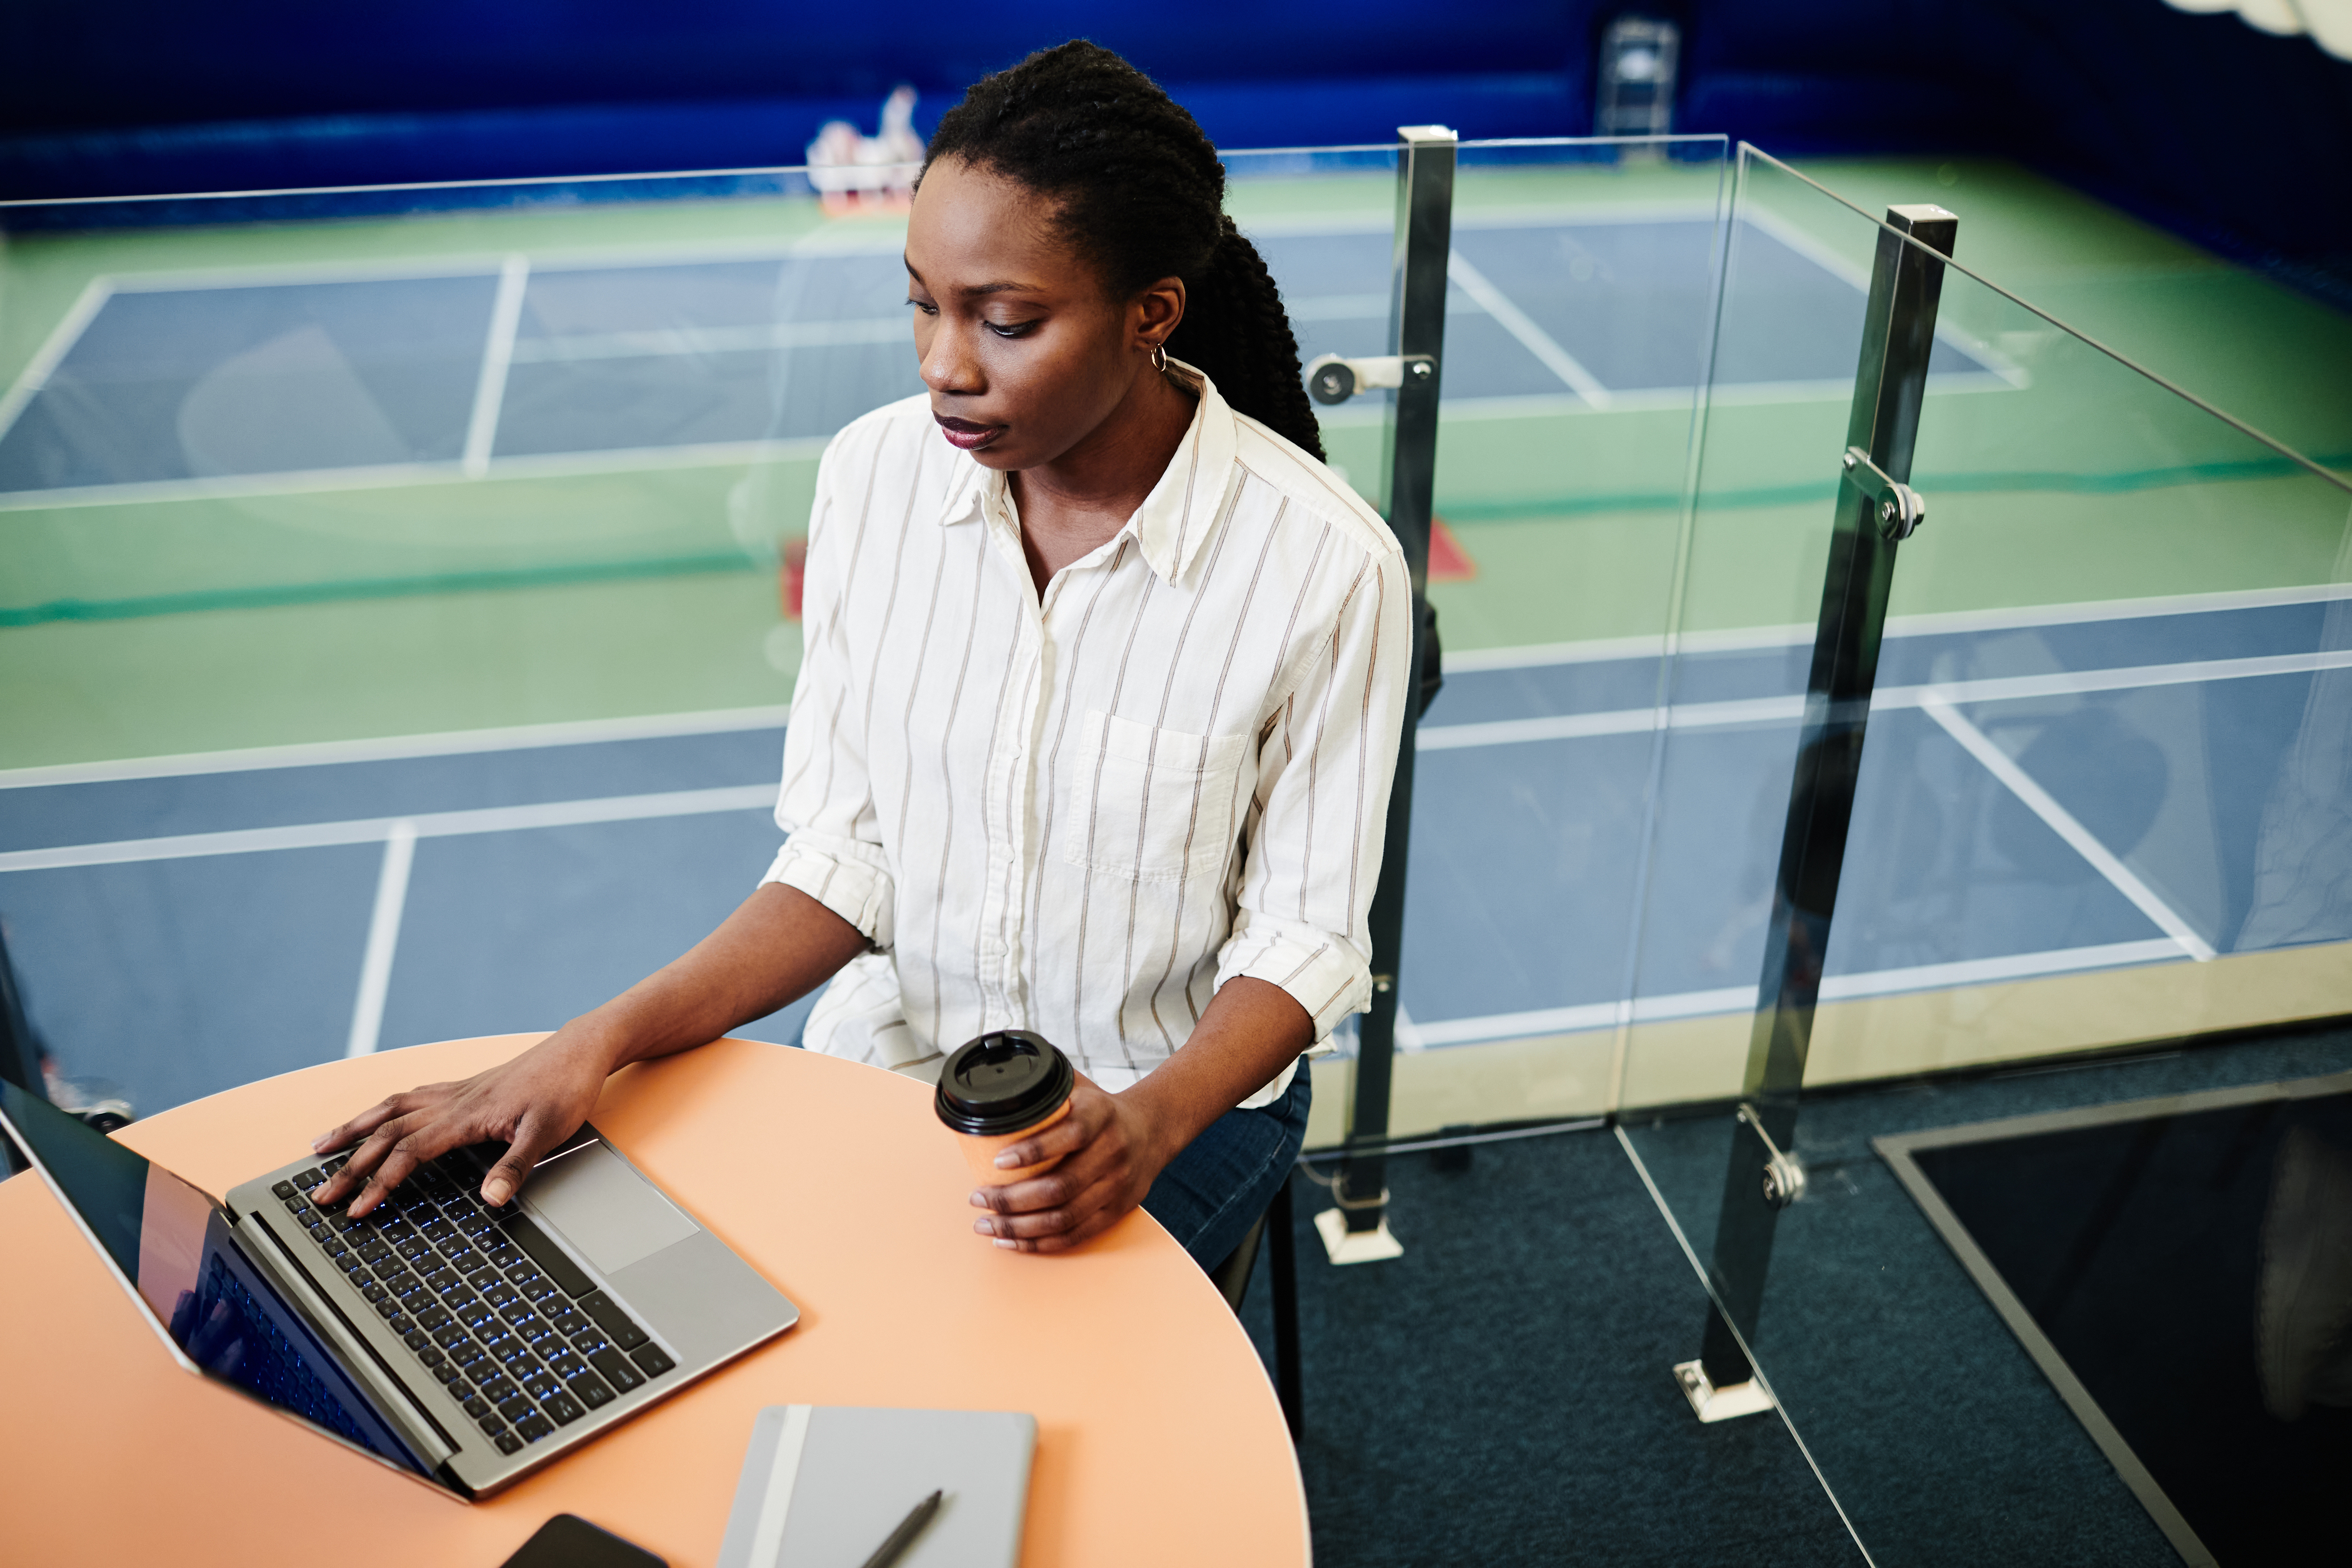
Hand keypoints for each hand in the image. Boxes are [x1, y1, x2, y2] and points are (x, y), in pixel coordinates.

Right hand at [308, 1030, 612, 1216]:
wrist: (579, 1051)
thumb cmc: (565, 1089)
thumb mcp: (549, 1133)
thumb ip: (516, 1166)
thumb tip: (490, 1199)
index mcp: (465, 1116)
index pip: (408, 1153)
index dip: (379, 1183)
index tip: (356, 1210)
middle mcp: (451, 1101)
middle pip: (386, 1134)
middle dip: (350, 1166)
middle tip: (319, 1194)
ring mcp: (454, 1092)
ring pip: (389, 1109)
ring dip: (353, 1129)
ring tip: (320, 1147)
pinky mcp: (463, 1087)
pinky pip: (409, 1097)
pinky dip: (382, 1110)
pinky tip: (374, 1117)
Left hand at [968, 1079, 1175, 1253]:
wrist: (1151, 1130)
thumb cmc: (1100, 1110)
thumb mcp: (1078, 1087)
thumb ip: (1043, 1087)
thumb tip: (993, 1091)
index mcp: (1101, 1115)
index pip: (1071, 1135)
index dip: (1033, 1150)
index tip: (997, 1160)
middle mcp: (1113, 1152)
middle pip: (1061, 1186)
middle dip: (1012, 1199)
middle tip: (978, 1198)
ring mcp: (1117, 1186)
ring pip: (1064, 1217)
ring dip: (1019, 1227)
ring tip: (986, 1224)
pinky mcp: (1116, 1211)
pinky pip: (1075, 1235)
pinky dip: (1040, 1243)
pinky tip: (1012, 1241)